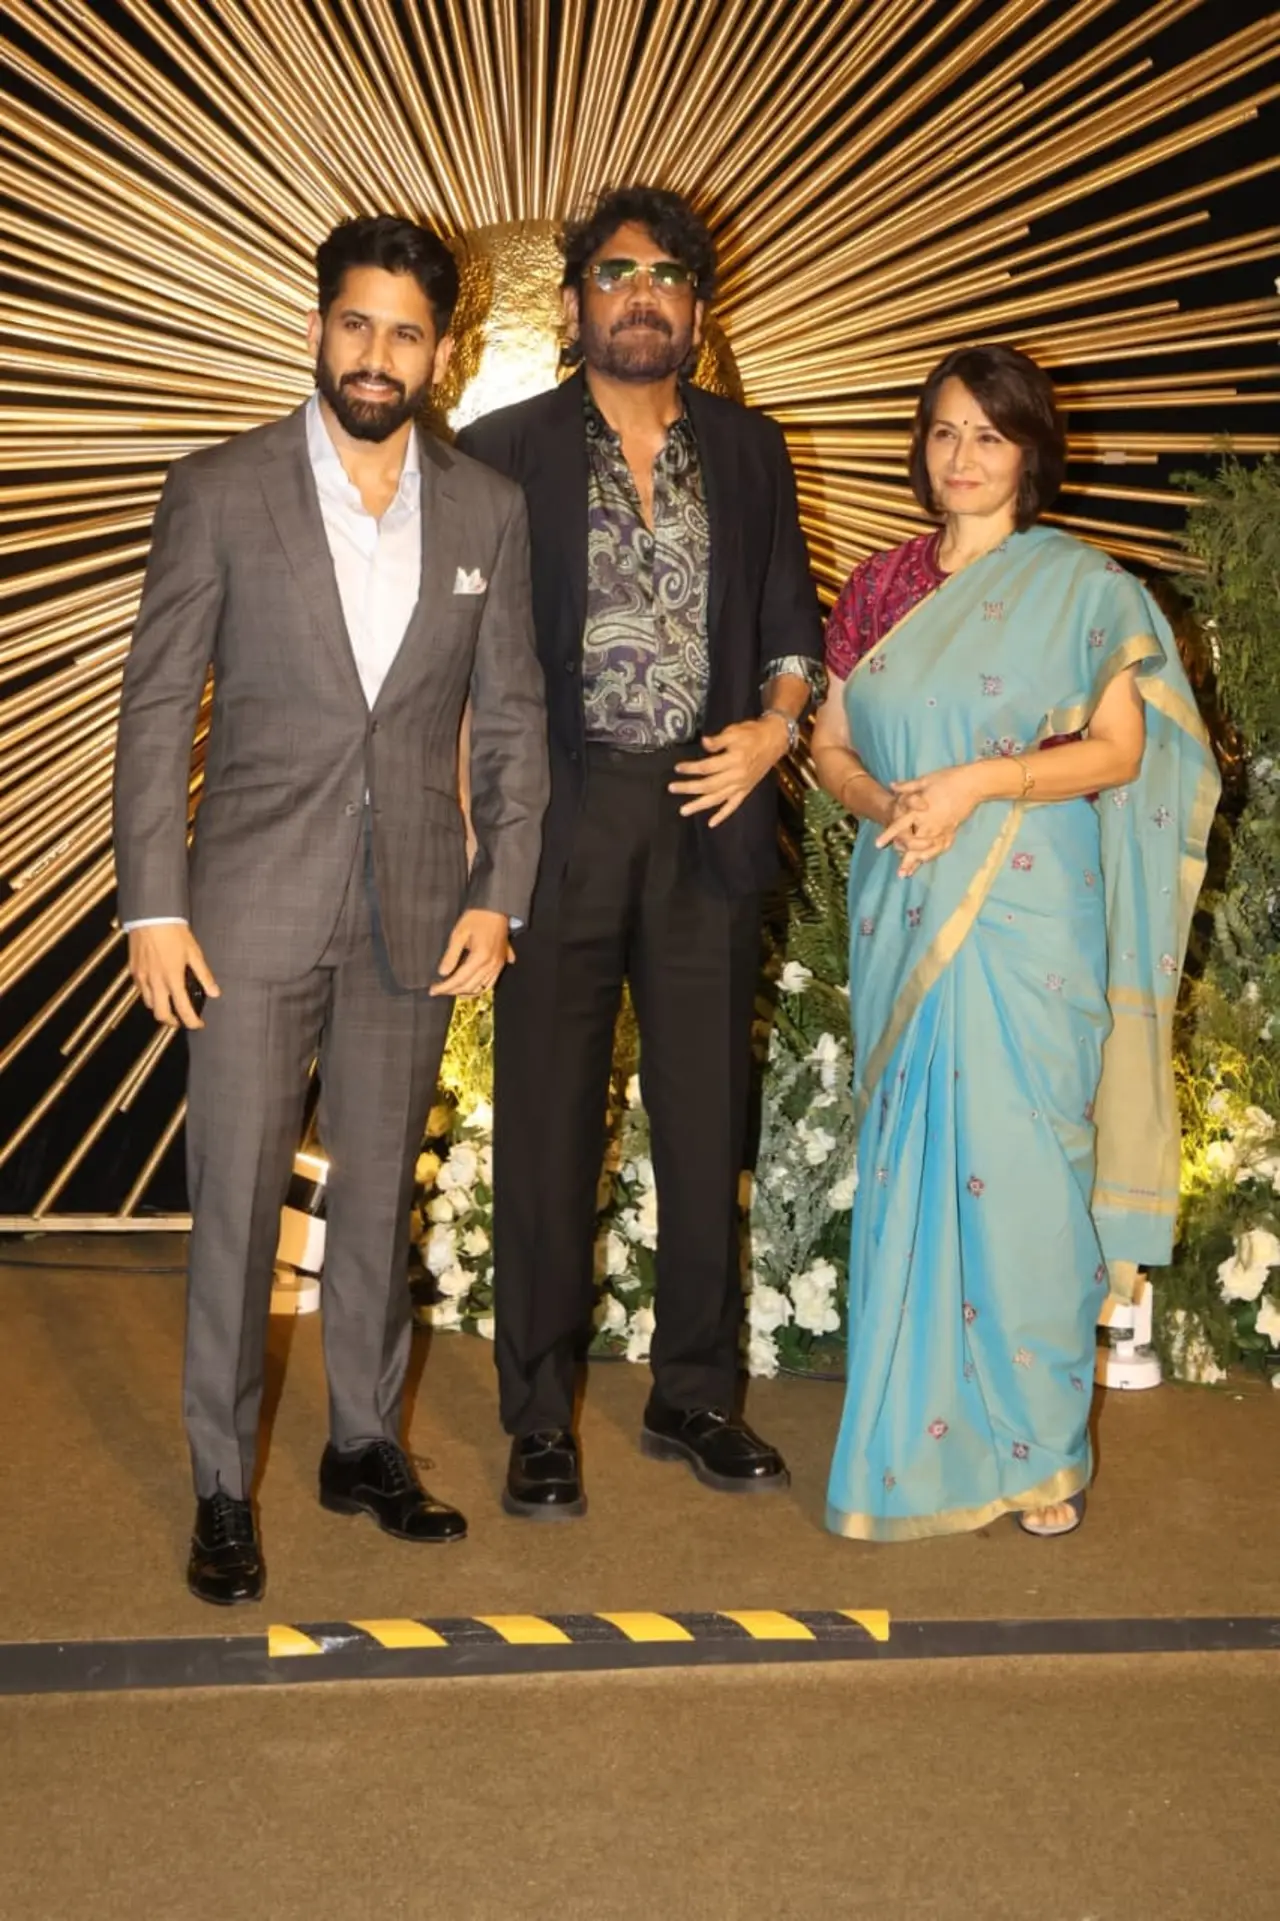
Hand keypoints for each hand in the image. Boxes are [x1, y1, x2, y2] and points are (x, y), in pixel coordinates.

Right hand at [128, 924, 220, 1028]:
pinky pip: (141, 990)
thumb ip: (204, 975)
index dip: (192, 1021)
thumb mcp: (194, 953)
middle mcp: (156, 981)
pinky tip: (157, 990)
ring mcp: (143, 977)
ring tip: (169, 1005)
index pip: (183, 1009)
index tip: (197, 1024)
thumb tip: (214, 992)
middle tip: (181, 1020)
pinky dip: (150, 995)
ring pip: (148, 1004)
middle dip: (172, 1022)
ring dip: (159, 1009)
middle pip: (161, 1014)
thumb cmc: (173, 932)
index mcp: (173, 978)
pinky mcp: (134, 971)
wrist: (152, 917)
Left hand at [429, 908, 513, 996]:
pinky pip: (490, 983)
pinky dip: (478, 988)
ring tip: (452, 990)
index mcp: (480, 957)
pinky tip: (469, 987)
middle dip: (452, 991)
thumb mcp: (459, 933)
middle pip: (470, 987)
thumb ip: (451, 955)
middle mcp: (491, 965)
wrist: (496, 908)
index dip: (445, 987)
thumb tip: (442, 973)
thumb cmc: (477, 917)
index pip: (460, 979)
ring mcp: (498, 966)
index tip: (432, 990)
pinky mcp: (501, 963)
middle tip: (439, 990)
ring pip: (481, 988)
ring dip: (466, 992)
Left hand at [668, 715, 791, 827]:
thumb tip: (703, 743)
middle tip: (672, 788)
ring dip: (700, 805)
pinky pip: (733, 806)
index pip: (707, 767)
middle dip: (689, 788)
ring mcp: (741, 785)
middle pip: (708, 785)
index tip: (677, 768)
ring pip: (717, 799)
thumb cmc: (752, 733)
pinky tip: (711, 823)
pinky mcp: (746, 790)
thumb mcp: (734, 731)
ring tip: (683, 810)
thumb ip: (718, 740)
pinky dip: (722, 815)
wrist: (774, 740)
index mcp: (734, 760)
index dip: (691, 768)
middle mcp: (737, 776)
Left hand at [874, 765, 986, 875]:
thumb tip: (891, 785)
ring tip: (908, 873)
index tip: (877, 845)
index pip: (900, 826)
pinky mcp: (952, 830)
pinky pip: (940, 847)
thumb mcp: (925, 780)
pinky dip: (931, 855)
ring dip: (917, 862)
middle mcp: (930, 823)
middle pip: (913, 845)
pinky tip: (924, 861)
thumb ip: (907, 787)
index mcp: (920, 811)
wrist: (973, 784)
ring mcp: (942, 829)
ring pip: (926, 850)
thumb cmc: (948, 779)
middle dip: (905, 859)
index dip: (888, 835)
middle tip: (898, 872)